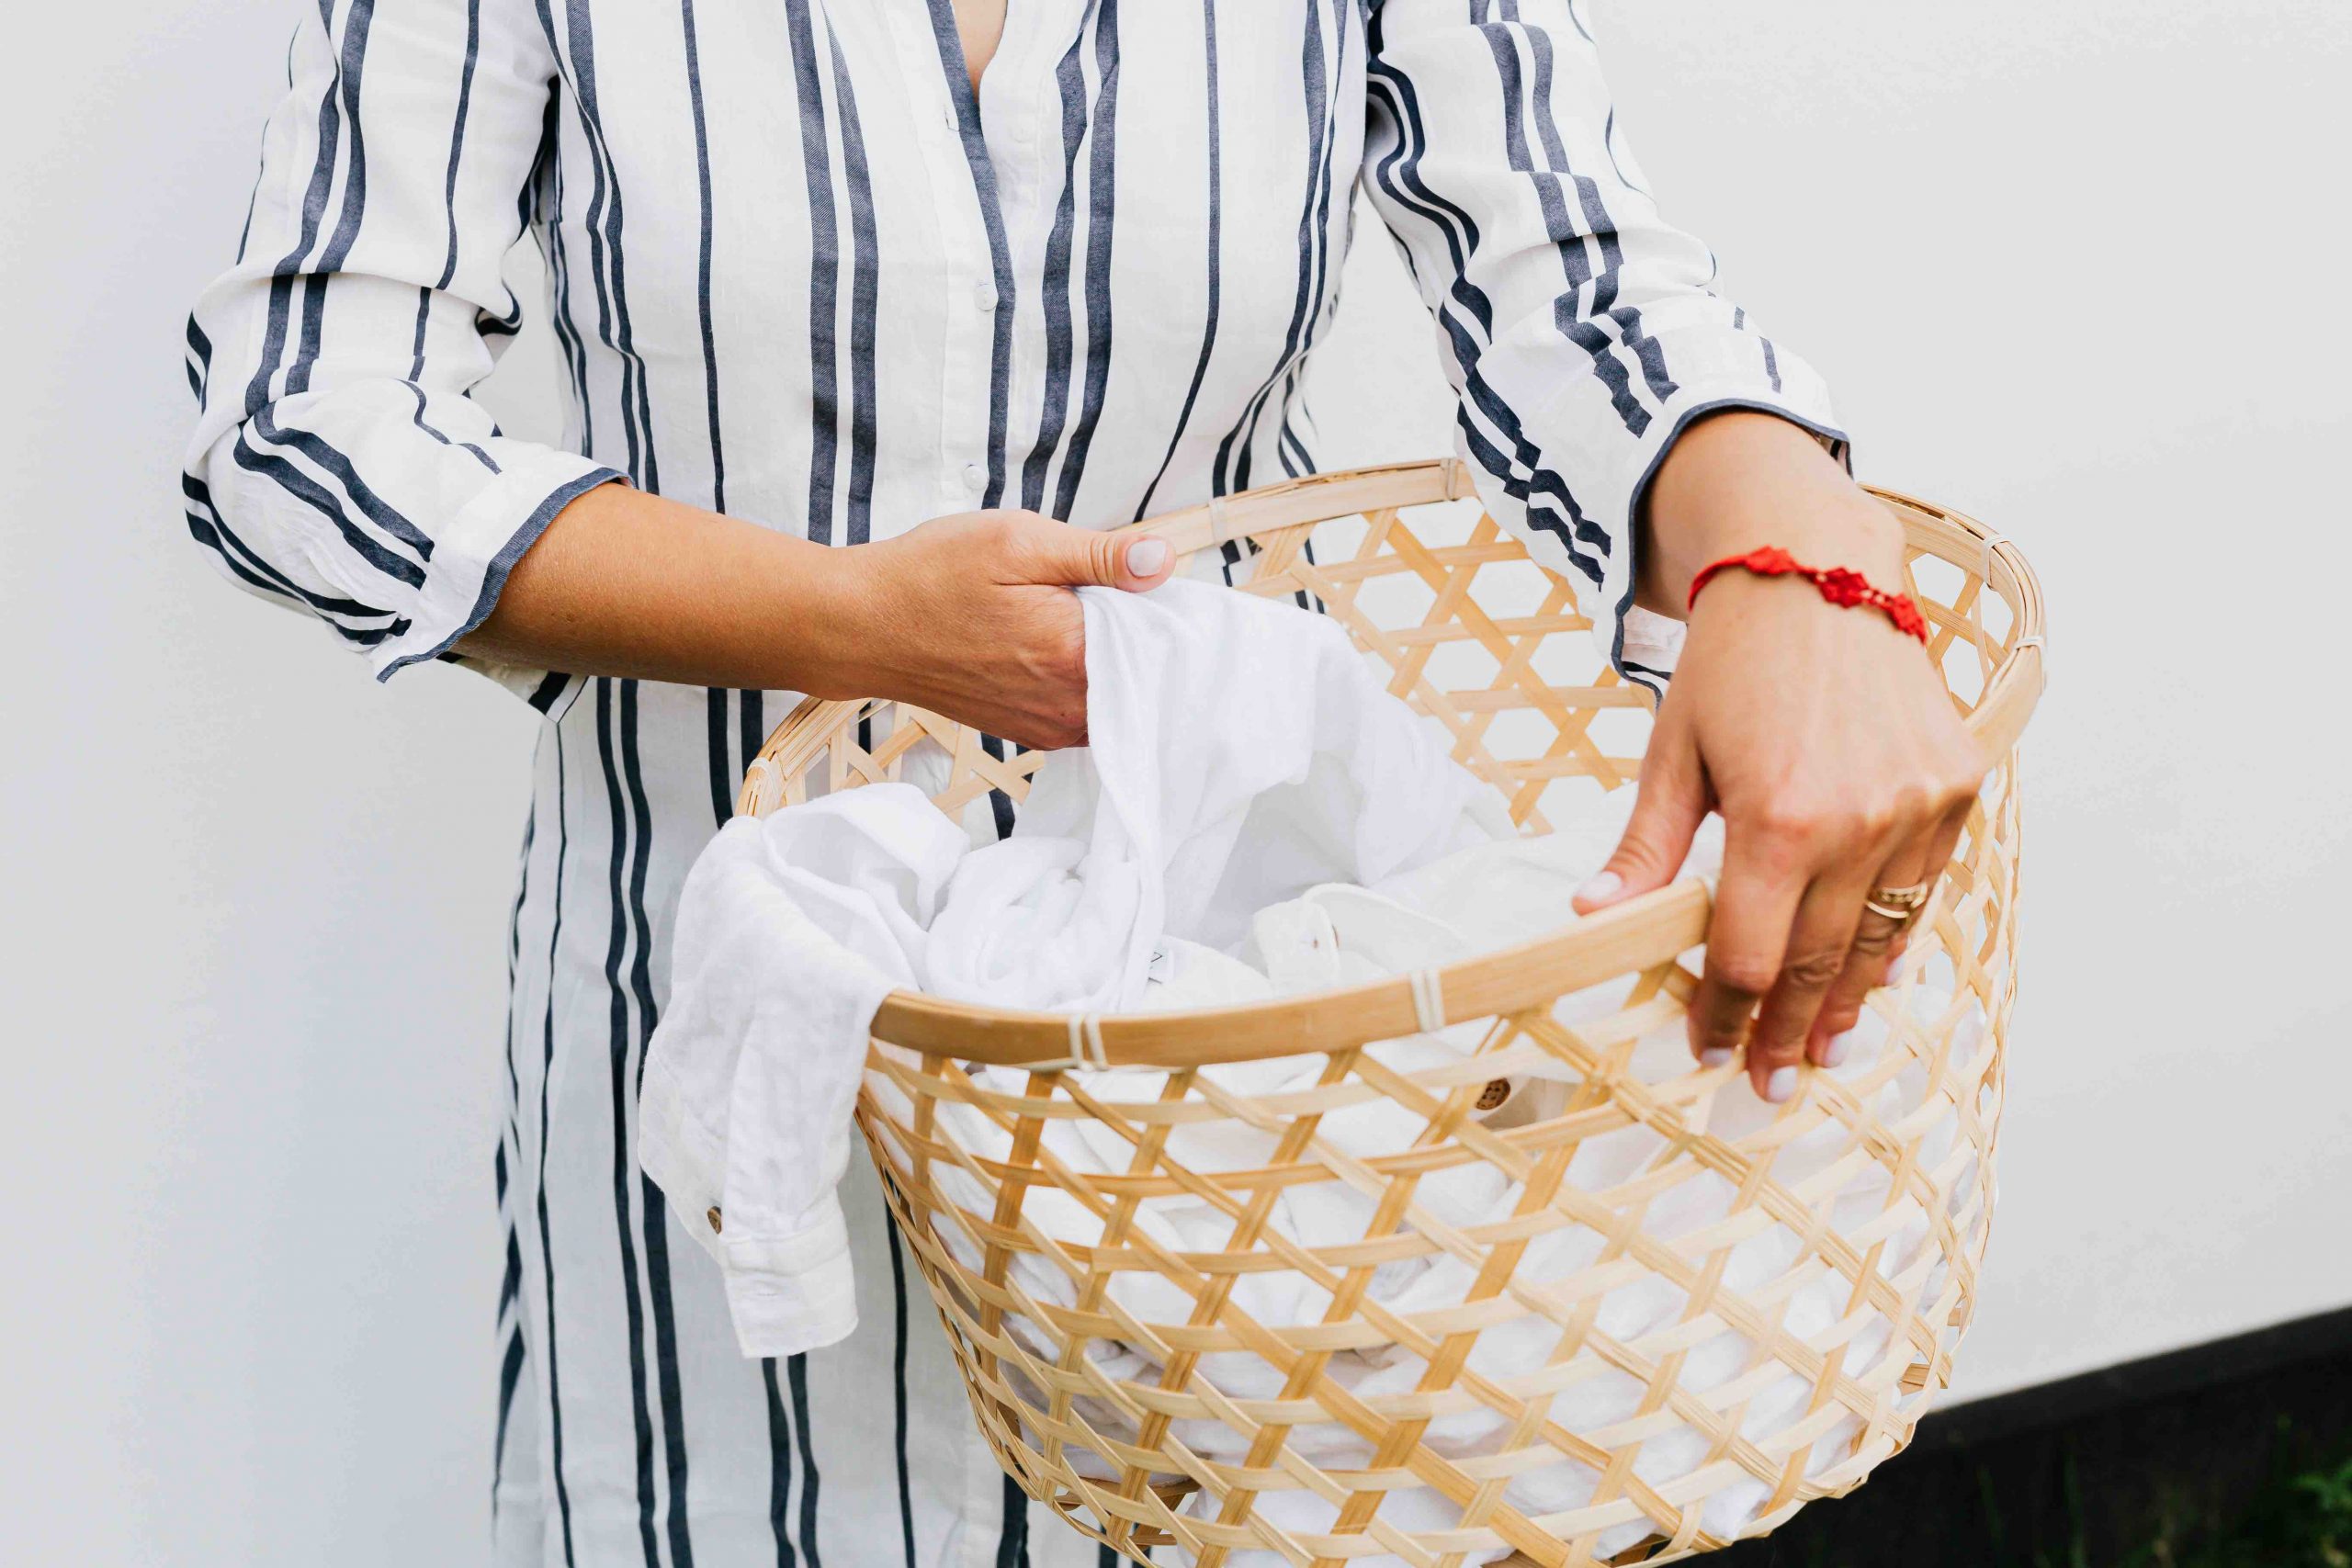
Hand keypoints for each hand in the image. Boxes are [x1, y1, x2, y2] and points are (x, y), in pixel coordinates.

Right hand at [828, 509, 1174, 750]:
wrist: (861, 627)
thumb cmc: (931, 576)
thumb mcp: (1017, 541)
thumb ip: (1099, 555)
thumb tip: (1163, 561)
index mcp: (1075, 653)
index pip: (1161, 636)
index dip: (1158, 601)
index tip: (1136, 576)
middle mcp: (1070, 705)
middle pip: (1145, 670)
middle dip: (1138, 631)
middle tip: (1100, 589)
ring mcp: (1051, 727)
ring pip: (1119, 693)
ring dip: (1112, 657)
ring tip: (1072, 615)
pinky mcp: (1032, 733)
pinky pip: (1087, 709)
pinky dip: (1087, 679)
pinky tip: (1055, 644)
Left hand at [1571, 414, 1986, 1101]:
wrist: (1819, 570)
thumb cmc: (1734, 661)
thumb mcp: (1673, 752)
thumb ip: (1645, 847)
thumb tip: (1595, 920)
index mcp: (1777, 820)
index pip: (1747, 955)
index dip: (1725, 1013)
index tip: (1710, 1048)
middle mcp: (1859, 822)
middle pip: (1816, 962)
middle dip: (1789, 1031)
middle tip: (1773, 1084)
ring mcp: (1918, 806)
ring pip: (1879, 936)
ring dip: (1848, 1001)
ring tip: (1823, 1049)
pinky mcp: (1957, 785)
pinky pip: (1925, 886)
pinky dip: (1898, 935)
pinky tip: (1875, 974)